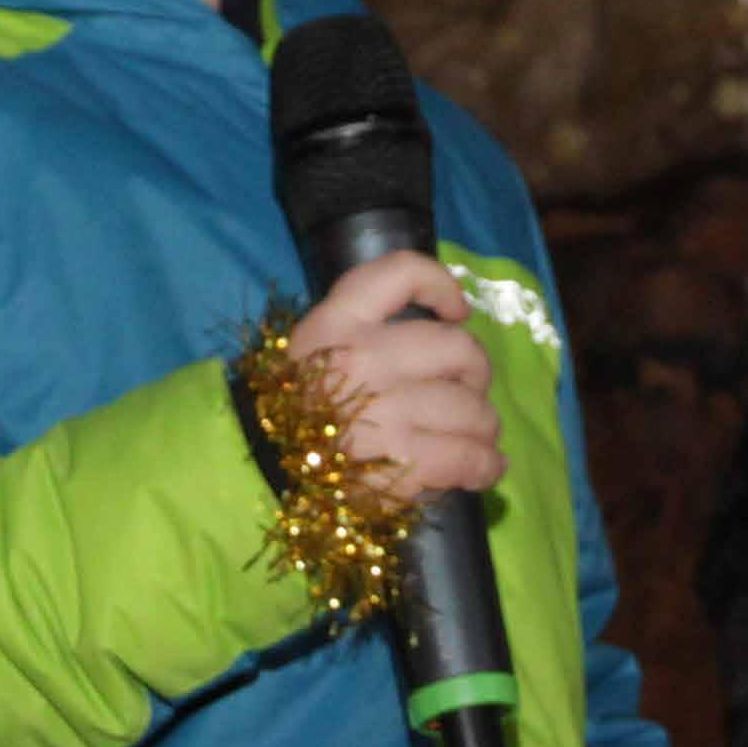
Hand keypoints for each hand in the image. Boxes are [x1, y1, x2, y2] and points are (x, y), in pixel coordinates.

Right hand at [286, 251, 497, 500]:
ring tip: (478, 436)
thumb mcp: (313, 348)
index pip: (401, 275)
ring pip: (471, 408)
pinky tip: (488, 467)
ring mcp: (384, 412)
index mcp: (337, 324)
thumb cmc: (293, 409)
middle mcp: (363, 359)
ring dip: (485, 424)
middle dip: (476, 372)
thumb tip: (444, 328)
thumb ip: (365, 328)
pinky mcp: (400, 462)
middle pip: (458, 347)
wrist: (259, 471)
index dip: (441, 286)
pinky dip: (488, 464)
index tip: (456, 311)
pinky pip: (468, 455)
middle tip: (468, 391)